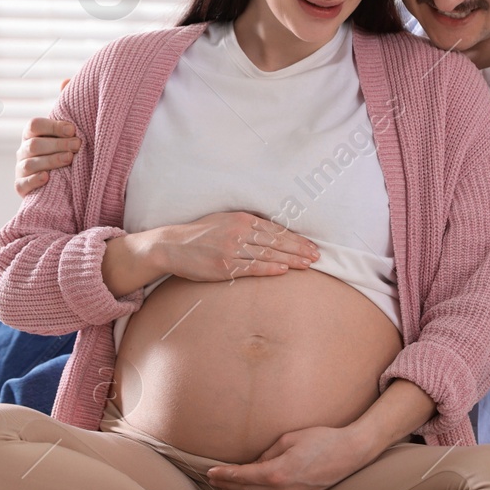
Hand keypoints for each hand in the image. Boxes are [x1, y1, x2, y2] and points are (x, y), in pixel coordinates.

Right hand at [15, 116, 80, 195]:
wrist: (55, 185)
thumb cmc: (61, 156)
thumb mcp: (62, 141)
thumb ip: (66, 134)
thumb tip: (75, 128)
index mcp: (31, 135)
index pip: (35, 125)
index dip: (53, 126)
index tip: (72, 130)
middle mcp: (23, 151)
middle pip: (34, 144)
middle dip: (57, 144)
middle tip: (77, 145)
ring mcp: (20, 169)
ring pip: (30, 164)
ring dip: (51, 160)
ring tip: (69, 158)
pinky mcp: (21, 186)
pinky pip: (23, 184)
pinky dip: (34, 180)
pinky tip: (46, 177)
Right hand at [158, 212, 319, 282]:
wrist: (173, 246)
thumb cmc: (200, 234)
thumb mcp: (224, 221)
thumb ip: (247, 224)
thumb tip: (272, 230)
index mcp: (241, 219)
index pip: (275, 230)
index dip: (296, 238)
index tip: (311, 246)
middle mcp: (239, 232)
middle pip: (276, 241)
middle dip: (299, 249)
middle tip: (316, 256)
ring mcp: (231, 249)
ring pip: (268, 254)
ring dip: (290, 259)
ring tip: (307, 265)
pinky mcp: (224, 266)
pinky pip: (252, 267)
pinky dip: (269, 268)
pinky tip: (284, 271)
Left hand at [206, 425, 369, 489]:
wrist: (350, 453)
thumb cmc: (321, 440)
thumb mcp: (289, 439)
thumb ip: (268, 453)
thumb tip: (255, 462)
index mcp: (277, 472)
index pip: (243, 476)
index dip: (225, 475)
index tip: (210, 473)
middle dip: (227, 486)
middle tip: (211, 481)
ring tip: (223, 489)